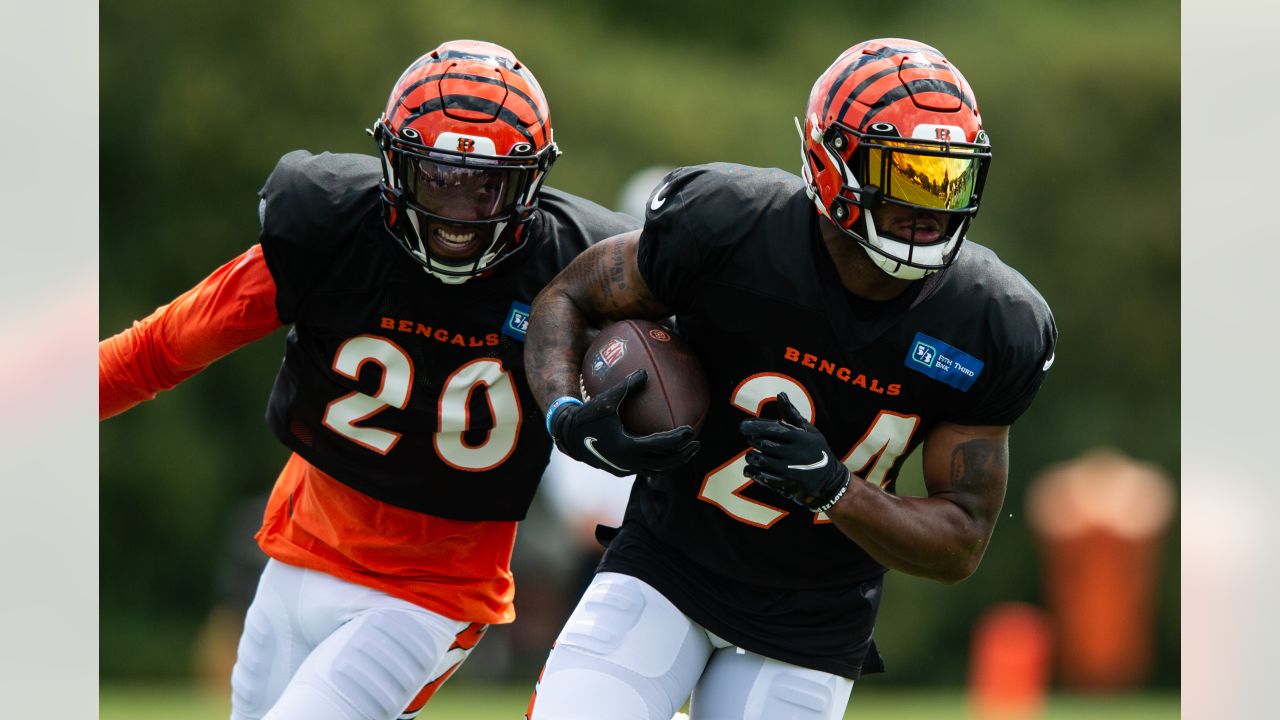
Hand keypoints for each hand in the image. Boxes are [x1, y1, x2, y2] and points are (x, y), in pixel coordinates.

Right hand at [550, 369, 699, 476]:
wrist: (567, 437)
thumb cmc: (586, 416)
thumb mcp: (606, 400)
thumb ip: (627, 386)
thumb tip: (645, 372)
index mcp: (628, 447)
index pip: (662, 446)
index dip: (679, 439)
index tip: (691, 430)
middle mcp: (629, 463)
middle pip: (664, 464)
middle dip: (683, 455)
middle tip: (696, 444)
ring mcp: (625, 469)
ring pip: (656, 470)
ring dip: (673, 462)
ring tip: (685, 451)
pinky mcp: (620, 470)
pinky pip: (645, 467)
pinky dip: (658, 461)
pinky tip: (663, 450)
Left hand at [739, 392, 850, 511]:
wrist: (829, 481)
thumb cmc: (816, 451)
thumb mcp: (809, 430)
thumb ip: (792, 413)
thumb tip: (780, 394)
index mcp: (799, 437)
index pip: (770, 428)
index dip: (754, 427)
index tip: (743, 427)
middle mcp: (793, 453)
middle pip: (762, 444)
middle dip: (753, 442)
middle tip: (752, 441)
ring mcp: (788, 470)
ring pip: (759, 460)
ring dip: (751, 457)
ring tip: (753, 455)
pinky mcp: (784, 484)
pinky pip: (760, 476)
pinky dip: (752, 471)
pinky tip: (753, 468)